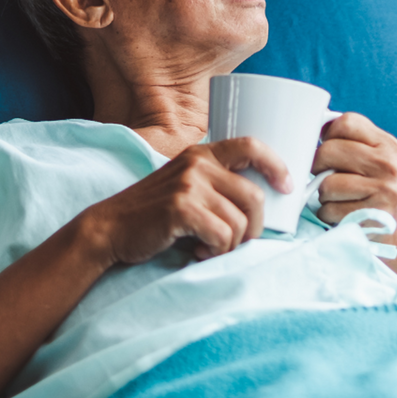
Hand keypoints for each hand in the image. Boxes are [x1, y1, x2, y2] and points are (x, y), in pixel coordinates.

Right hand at [81, 138, 292, 265]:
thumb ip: (214, 184)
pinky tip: (198, 252)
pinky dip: (215, 252)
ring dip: (230, 245)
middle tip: (236, 243)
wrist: (109, 228)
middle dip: (253, 228)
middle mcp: (198, 164)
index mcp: (201, 154)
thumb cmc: (152, 213)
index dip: (276, 164)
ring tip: (210, 249)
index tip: (287, 185)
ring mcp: (189, 185)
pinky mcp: (182, 208)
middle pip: (254, 196)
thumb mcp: (184, 185)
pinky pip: (222, 236)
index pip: (251, 145)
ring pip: (240, 222)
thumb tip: (260, 202)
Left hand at [310, 113, 396, 258]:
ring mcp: (383, 190)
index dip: (328, 135)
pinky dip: (327, 213)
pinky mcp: (372, 215)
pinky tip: (342, 212)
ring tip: (338, 196)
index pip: (345, 123)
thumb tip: (312, 125)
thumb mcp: (371, 158)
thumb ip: (348, 139)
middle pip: (328, 151)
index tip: (330, 149)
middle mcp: (388, 164)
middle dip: (318, 166)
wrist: (396, 228)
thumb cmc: (373, 189)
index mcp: (387, 144)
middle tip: (327, 176)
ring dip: (324, 194)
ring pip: (326, 183)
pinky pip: (329, 209)